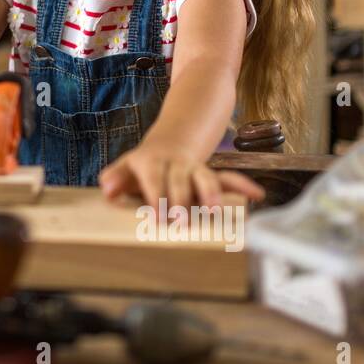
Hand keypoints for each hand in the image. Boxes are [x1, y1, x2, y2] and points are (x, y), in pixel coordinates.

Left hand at [99, 141, 264, 216]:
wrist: (170, 142)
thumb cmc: (143, 165)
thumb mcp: (126, 168)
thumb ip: (116, 178)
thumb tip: (106, 190)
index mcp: (151, 161)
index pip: (153, 178)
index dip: (156, 196)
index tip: (157, 217)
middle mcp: (175, 164)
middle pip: (180, 179)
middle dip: (182, 199)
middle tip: (182, 221)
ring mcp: (194, 169)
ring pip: (206, 176)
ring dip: (211, 192)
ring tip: (215, 210)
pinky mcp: (210, 175)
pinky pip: (229, 177)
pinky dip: (243, 185)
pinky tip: (257, 194)